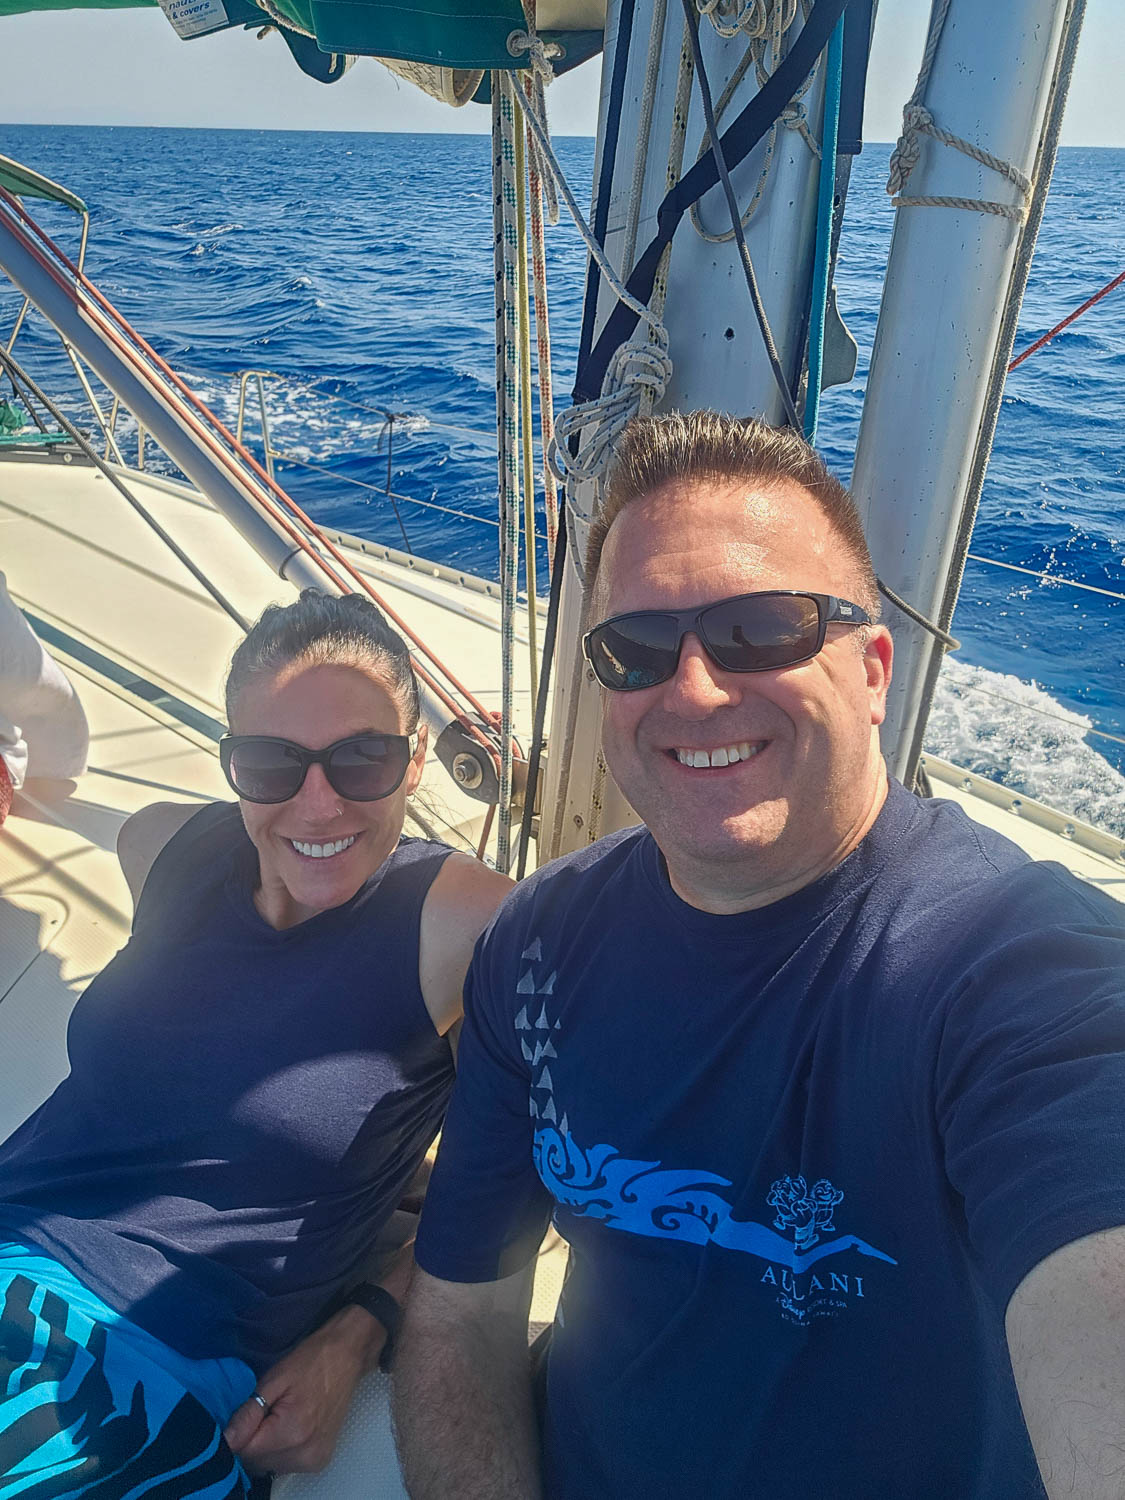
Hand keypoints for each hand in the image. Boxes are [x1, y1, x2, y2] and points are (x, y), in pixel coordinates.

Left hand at [224, 1305, 385, 1474]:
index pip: (245, 1452)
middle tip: (264, 1412)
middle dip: (252, 1441)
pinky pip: (286, 1464)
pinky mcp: (320, 1461)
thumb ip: (249, 1412)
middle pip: (256, 1462)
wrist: (347, 1356)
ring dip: (266, 1447)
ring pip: (269, 1466)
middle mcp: (305, 1454)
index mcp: (292, 1432)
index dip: (239, 1434)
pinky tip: (290, 1428)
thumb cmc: (310, 1361)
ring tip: (279, 1417)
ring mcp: (314, 1461)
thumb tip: (226, 1440)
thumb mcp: (274, 1379)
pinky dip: (281, 1450)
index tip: (246, 1414)